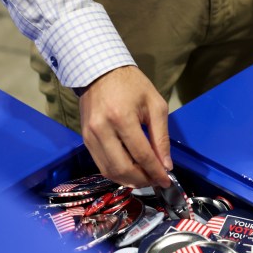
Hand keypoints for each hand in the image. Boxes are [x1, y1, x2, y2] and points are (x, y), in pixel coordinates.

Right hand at [79, 66, 172, 187]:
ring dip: (129, 180)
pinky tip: (130, 171)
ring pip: (110, 170)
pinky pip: (101, 164)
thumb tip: (165, 165)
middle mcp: (102, 129)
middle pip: (123, 167)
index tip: (167, 180)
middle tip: (156, 180)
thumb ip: (161, 136)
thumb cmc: (132, 85)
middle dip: (142, 179)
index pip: (141, 154)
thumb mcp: (155, 105)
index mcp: (122, 118)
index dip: (156, 171)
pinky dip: (117, 172)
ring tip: (145, 178)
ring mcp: (90, 136)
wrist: (100, 71)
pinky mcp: (85, 139)